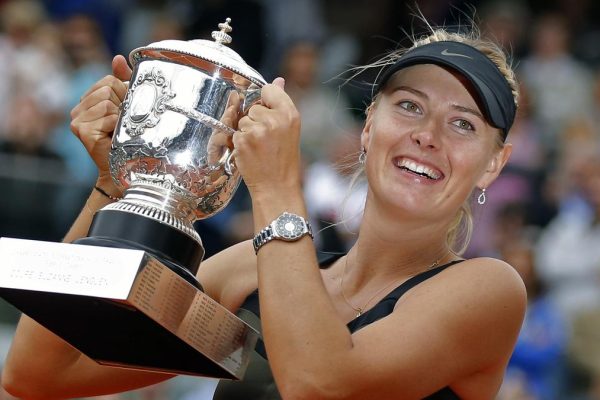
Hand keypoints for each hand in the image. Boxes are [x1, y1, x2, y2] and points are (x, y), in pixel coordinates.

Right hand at [70, 55, 130, 192]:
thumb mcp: (128, 106)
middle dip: (123, 104)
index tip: (127, 111)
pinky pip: (108, 116)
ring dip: (121, 116)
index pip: (109, 80)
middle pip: (107, 88)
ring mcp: (77, 120)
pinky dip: (118, 126)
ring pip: (107, 101)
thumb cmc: (129, 138)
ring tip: (119, 131)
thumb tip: (118, 58)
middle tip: (124, 123)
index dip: (124, 93)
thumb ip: (124, 82)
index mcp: (88, 100)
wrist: (124, 168)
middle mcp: (78, 108)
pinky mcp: (81, 131)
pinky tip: (115, 137)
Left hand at [232, 78, 301, 196]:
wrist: (277, 186)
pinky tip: (251, 153)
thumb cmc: (283, 159)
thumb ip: (281, 103)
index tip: (270, 115)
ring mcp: (258, 130)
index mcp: (290, 114)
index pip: (269, 89)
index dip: (266, 102)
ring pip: (243, 120)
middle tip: (266, 139)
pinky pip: (235, 132)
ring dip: (246, 132)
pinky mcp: (243, 140)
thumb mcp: (289, 129)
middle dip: (256, 120)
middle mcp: (275, 119)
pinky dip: (240, 143)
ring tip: (259, 148)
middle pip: (254, 106)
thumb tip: (278, 80)